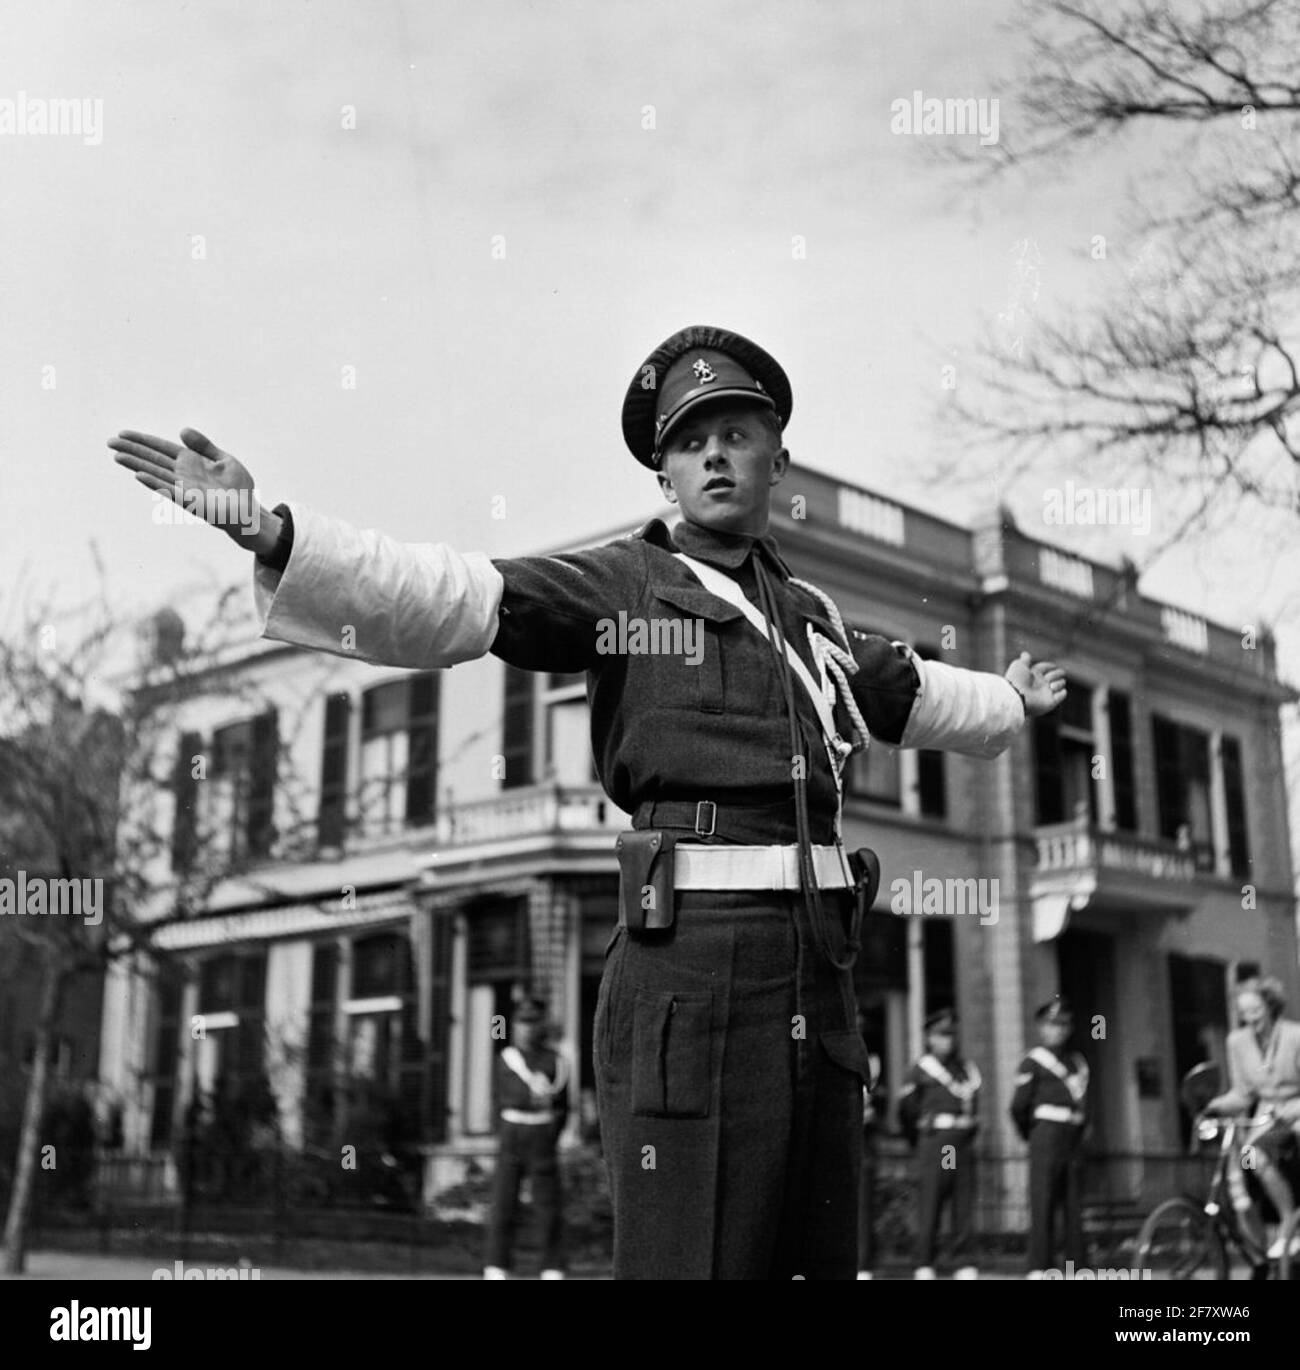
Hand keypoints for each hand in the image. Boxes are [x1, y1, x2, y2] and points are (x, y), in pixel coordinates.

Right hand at [109, 427, 278, 554]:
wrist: (250, 513)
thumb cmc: (238, 488)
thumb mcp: (224, 460)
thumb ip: (204, 446)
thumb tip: (182, 430)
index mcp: (191, 462)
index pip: (161, 448)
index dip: (143, 441)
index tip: (123, 433)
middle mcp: (183, 475)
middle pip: (153, 459)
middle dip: (132, 451)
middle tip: (109, 442)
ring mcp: (185, 488)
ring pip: (156, 474)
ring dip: (136, 466)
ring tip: (117, 456)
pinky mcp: (191, 502)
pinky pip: (169, 491)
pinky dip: (154, 483)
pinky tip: (139, 476)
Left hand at [1004, 652, 1066, 716]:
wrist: (1016, 696)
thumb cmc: (1016, 680)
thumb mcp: (1019, 665)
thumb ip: (1024, 660)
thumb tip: (1025, 654)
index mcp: (1034, 674)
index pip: (1046, 667)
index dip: (1050, 665)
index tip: (1053, 666)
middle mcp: (1041, 683)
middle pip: (1057, 674)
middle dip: (1057, 673)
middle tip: (1048, 678)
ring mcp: (1046, 692)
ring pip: (1061, 683)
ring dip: (1058, 683)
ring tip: (1050, 686)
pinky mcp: (1051, 701)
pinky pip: (1063, 694)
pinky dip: (1062, 692)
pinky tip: (1053, 690)